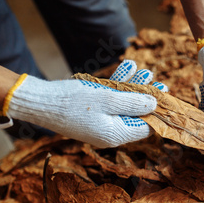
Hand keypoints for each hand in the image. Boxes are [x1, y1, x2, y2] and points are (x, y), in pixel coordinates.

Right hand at [5, 60, 165, 147]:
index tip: (165, 95)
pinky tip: (127, 67)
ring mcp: (100, 124)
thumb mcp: (108, 99)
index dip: (157, 111)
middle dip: (145, 95)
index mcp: (116, 135)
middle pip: (135, 114)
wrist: (39, 101)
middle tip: (157, 81)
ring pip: (123, 104)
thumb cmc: (73, 101)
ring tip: (144, 69)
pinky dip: (117, 86)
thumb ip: (133, 102)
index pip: (146, 127)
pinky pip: (109, 101)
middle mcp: (109, 133)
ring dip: (133, 86)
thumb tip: (155, 104)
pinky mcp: (91, 114)